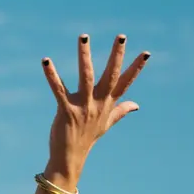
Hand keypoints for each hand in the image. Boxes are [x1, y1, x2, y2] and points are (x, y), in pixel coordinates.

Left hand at [41, 34, 150, 184]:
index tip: (147, 52)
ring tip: (84, 37)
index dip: (136, 68)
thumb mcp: (107, 123)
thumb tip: (136, 105)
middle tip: (121, 36)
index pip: (126, 83)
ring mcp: (83, 106)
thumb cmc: (87, 138)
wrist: (70, 157)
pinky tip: (46, 61)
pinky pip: (58, 89)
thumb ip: (121, 111)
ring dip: (85, 56)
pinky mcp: (66, 110)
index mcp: (108, 104)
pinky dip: (52, 75)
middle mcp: (98, 103)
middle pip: (110, 75)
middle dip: (116, 55)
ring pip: (86, 77)